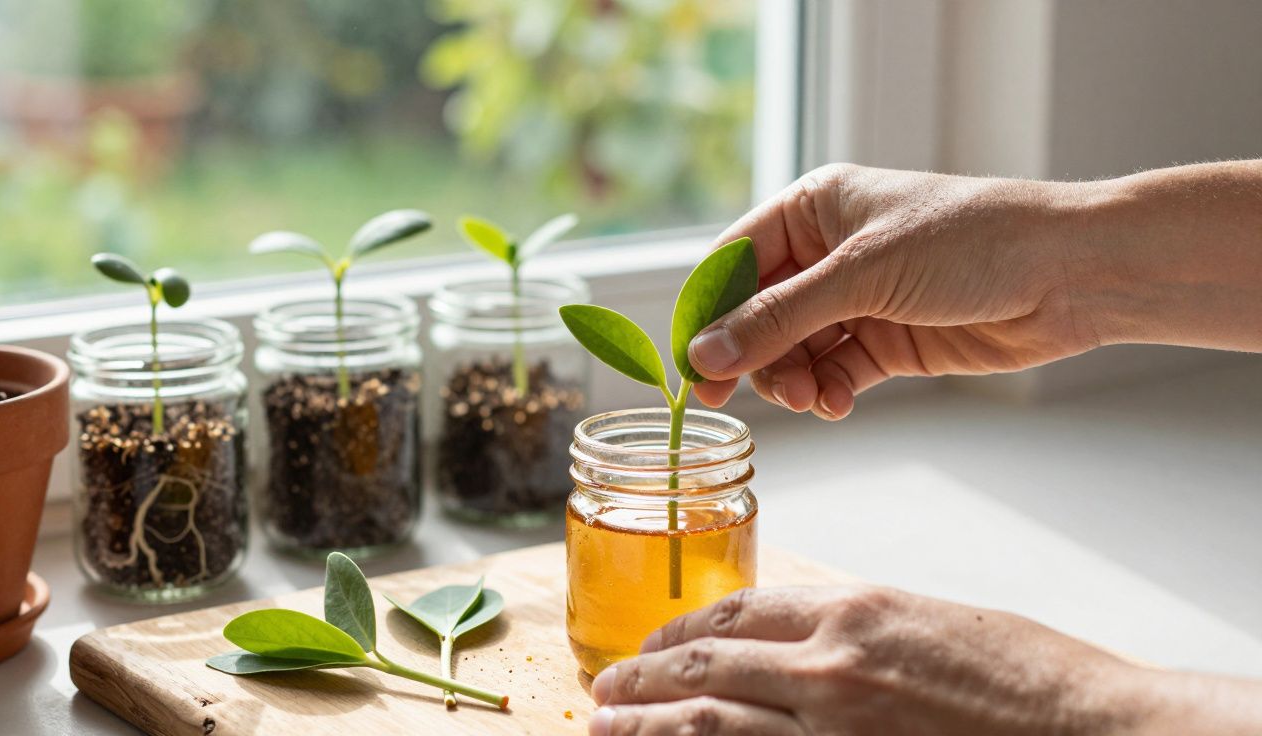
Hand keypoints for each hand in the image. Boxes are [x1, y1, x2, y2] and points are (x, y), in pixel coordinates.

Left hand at [587, 586, 1261, 735]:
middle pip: (704, 669)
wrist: (1094, 730)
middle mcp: (829, 666)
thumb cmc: (1029, 678)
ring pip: (708, 725)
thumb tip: (800, 645)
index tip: (655, 644)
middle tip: (605, 692)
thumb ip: (856, 633)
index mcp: (854, 610)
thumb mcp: (931, 625)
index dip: (683, 630)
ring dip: (647, 728)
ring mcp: (832, 729)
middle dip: (643, 682)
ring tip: (606, 730)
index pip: (737, 612)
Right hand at [689, 161, 1261, 417]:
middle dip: (751, 356)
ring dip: (790, 379)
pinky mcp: (886, 341)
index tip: (689, 365)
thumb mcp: (862, 275)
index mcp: (814, 209)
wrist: (1068, 274)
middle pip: (757, 314)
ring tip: (809, 398)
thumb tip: (705, 355)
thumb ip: (778, 319)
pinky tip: (834, 404)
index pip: (734, 262)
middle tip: (737, 399)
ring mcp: (857, 299)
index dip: (706, 313)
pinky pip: (831, 372)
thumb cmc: (970, 242)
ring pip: (792, 350)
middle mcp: (828, 253)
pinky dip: (824, 392)